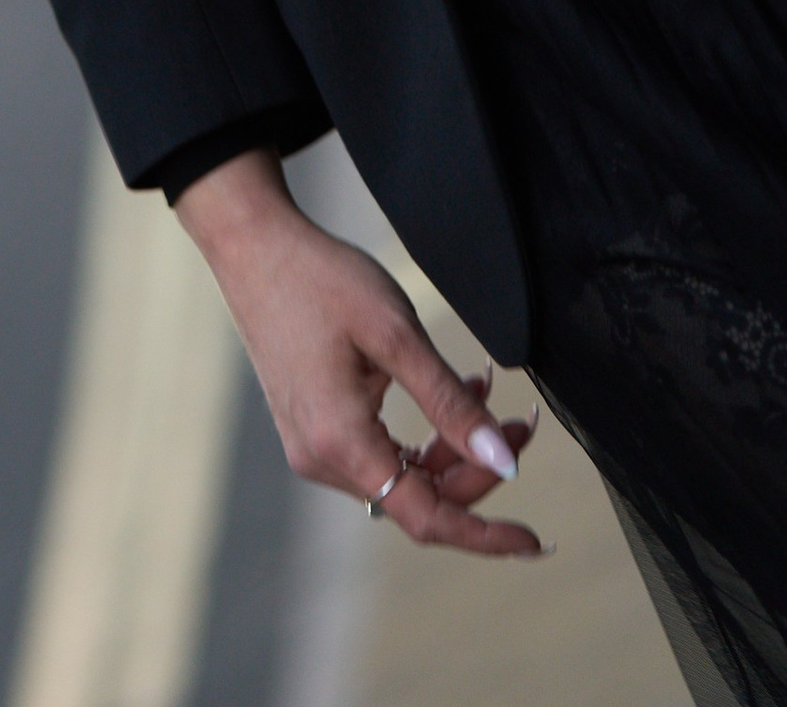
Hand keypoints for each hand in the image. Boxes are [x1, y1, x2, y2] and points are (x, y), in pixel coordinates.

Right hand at [174, 150, 542, 555]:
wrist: (252, 245)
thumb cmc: (320, 279)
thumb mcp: (396, 334)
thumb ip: (450, 403)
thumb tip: (504, 464)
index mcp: (340, 444)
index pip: (426, 518)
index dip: (485, 534)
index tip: (534, 540)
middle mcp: (321, 460)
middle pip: (418, 496)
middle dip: (476, 469)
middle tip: (521, 426)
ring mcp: (312, 445)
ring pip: (401, 475)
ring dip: (451, 448)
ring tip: (491, 397)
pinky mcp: (312, 426)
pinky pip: (378, 451)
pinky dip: (420, 434)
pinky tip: (449, 391)